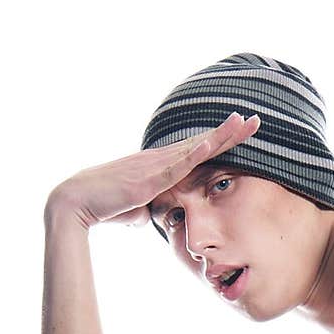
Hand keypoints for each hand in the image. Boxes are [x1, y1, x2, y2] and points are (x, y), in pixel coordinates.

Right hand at [46, 111, 260, 229]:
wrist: (77, 202)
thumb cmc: (105, 206)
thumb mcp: (136, 210)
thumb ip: (148, 208)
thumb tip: (152, 214)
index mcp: (161, 166)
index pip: (197, 151)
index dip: (221, 141)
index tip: (242, 131)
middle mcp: (161, 159)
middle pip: (202, 142)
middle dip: (230, 132)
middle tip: (256, 120)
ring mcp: (155, 166)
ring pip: (194, 147)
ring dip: (219, 134)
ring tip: (243, 121)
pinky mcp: (148, 178)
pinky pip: (176, 164)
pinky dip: (195, 153)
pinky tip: (212, 142)